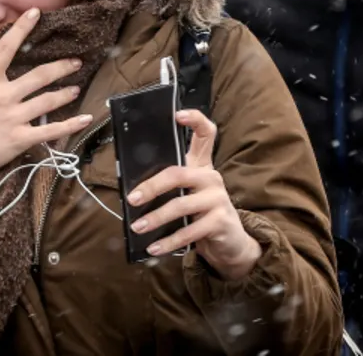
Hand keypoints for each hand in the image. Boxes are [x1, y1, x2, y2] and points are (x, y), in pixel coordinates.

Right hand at [0, 8, 93, 194]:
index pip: (6, 48)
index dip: (22, 28)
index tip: (36, 13)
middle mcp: (3, 96)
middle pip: (39, 75)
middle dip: (60, 67)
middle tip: (75, 61)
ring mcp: (13, 118)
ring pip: (48, 101)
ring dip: (65, 92)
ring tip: (76, 87)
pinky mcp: (20, 139)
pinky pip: (50, 131)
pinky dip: (70, 125)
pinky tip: (85, 119)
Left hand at [127, 109, 262, 279]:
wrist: (230, 242)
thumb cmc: (200, 213)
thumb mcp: (187, 194)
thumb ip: (169, 186)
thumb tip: (132, 191)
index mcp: (202, 165)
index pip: (205, 134)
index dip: (194, 120)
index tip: (177, 115)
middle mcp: (211, 177)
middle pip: (178, 173)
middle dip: (151, 187)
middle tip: (131, 199)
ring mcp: (218, 198)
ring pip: (180, 205)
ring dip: (155, 218)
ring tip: (137, 227)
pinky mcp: (220, 221)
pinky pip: (190, 232)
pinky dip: (169, 241)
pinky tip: (154, 247)